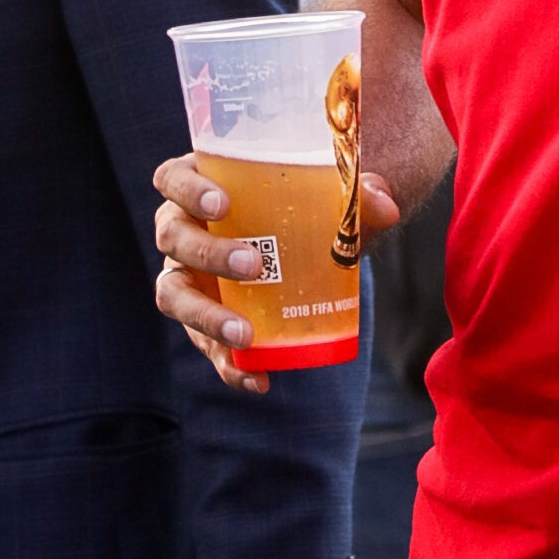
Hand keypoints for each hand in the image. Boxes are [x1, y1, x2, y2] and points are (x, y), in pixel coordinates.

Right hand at [152, 154, 403, 394]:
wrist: (301, 246)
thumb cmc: (301, 207)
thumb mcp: (325, 196)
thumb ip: (356, 194)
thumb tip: (386, 208)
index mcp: (201, 185)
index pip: (172, 178)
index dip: (187, 189)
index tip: (221, 203)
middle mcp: (182, 229)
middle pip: (173, 236)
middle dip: (208, 252)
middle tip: (254, 265)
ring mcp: (186, 276)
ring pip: (173, 295)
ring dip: (205, 315)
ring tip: (245, 334)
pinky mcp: (202, 320)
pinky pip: (204, 345)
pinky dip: (229, 367)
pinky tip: (259, 380)